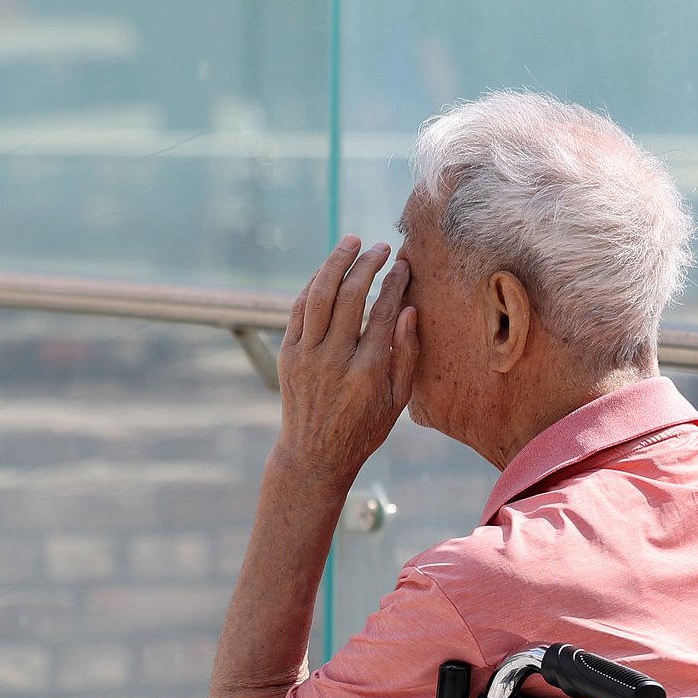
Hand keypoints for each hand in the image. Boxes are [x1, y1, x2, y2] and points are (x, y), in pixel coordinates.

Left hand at [276, 236, 417, 488]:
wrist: (313, 456)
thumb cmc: (363, 429)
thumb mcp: (396, 401)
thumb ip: (406, 355)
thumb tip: (409, 309)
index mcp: (367, 373)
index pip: (382, 313)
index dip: (394, 283)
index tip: (402, 265)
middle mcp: (335, 361)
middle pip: (350, 296)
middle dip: (367, 265)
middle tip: (381, 247)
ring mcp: (307, 356)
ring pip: (320, 295)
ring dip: (336, 262)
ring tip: (352, 241)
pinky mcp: (288, 355)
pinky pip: (300, 308)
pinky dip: (314, 284)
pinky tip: (328, 270)